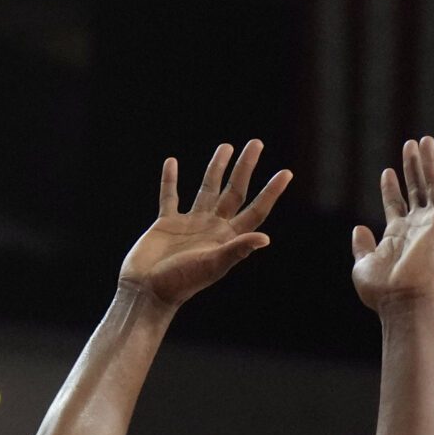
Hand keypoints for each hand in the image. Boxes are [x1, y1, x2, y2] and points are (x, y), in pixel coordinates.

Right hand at [119, 140, 291, 305]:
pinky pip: (170, 196)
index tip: (286, 172)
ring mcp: (190, 224)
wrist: (146, 291)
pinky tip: (172, 162)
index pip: (255, 210)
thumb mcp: (212, 265)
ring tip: (226, 146)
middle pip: (234, 191)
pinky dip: (170, 180)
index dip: (271, 192)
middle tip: (256, 143)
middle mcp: (212, 227)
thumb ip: (237, 249)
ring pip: (207, 189)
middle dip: (245, 168)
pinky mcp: (166, 223)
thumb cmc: (181, 282)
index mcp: (227, 237)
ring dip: (216, 168)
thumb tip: (266, 239)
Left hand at [352, 136, 433, 309]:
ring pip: (432, 185)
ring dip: (429, 162)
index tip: (387, 171)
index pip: (396, 205)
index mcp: (397, 236)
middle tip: (412, 144)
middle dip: (414, 167)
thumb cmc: (382, 289)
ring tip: (425, 140)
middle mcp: (416, 227)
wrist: (402, 299)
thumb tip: (358, 228)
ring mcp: (431, 223)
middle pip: (416, 190)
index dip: (391, 187)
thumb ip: (361, 245)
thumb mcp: (363, 264)